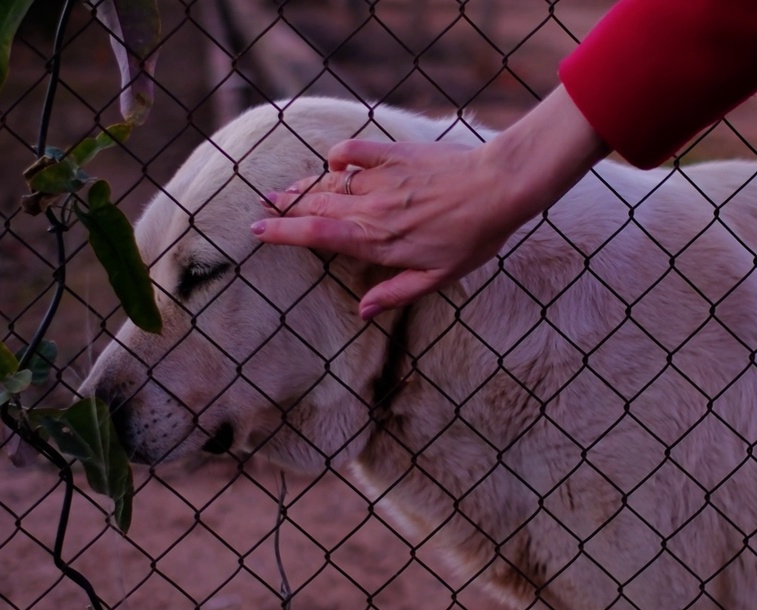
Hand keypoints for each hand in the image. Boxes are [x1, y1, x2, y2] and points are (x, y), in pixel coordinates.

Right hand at [255, 140, 524, 319]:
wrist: (499, 187)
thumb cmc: (473, 237)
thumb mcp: (438, 277)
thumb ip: (396, 293)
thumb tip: (362, 311)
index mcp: (377, 241)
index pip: (316, 234)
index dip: (282, 232)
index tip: (257, 230)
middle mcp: (371, 209)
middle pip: (314, 206)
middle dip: (283, 207)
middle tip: (263, 206)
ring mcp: (381, 179)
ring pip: (328, 181)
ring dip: (303, 185)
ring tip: (284, 190)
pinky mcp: (394, 154)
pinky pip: (354, 150)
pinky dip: (338, 155)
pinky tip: (334, 161)